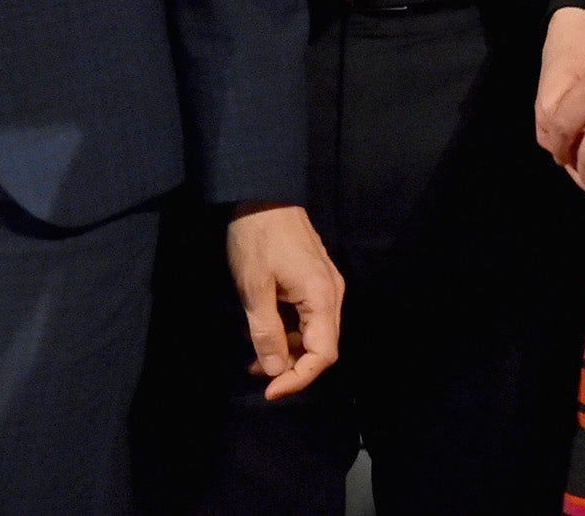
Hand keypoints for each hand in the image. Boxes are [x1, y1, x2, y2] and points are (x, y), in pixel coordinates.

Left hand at [226, 203, 342, 399]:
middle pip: (323, 347)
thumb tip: (276, 370)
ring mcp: (325, 286)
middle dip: (292, 368)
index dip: (299, 378)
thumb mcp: (254, 287)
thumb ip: (267, 331)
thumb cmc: (258, 238)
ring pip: (314, 334)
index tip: (269, 391)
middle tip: (257, 376)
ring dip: (288, 352)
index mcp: (322, 296)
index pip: (323, 354)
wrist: (264, 194)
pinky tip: (262, 334)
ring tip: (253, 359)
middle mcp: (332, 294)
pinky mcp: (314, 280)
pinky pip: (307, 318)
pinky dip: (288, 333)